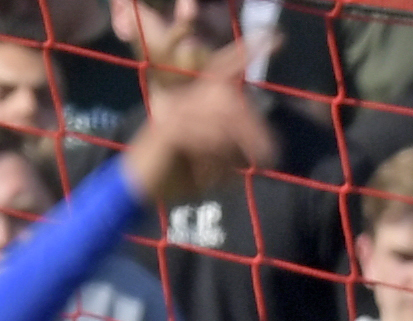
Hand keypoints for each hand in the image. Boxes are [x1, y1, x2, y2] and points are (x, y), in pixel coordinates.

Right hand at [119, 47, 270, 208]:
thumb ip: (234, 150)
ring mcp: (176, 112)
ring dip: (232, 155)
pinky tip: (207, 176)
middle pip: (232, 100)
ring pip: (222, 122)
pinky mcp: (169, 129)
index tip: (275, 38)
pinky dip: (214, 160)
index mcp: (196, 102)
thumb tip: (266, 147)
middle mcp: (186, 100)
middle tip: (271, 158)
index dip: (245, 53)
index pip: (222, 70)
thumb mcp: (214, 164)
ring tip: (231, 176)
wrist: (137, 190)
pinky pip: (206, 137)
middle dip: (255, 131)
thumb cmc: (176, 176)